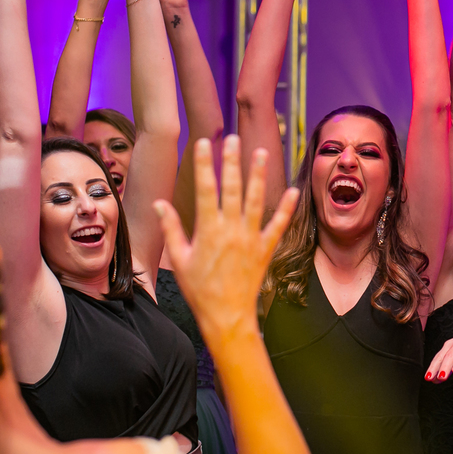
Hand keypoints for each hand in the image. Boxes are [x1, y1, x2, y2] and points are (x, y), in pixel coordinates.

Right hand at [155, 135, 299, 346]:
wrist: (226, 315)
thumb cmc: (200, 290)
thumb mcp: (179, 260)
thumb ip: (171, 229)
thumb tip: (159, 204)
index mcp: (208, 230)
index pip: (206, 189)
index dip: (205, 165)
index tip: (204, 144)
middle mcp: (231, 229)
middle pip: (233, 188)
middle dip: (232, 161)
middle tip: (233, 138)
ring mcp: (251, 238)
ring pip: (256, 200)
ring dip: (259, 175)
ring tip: (262, 152)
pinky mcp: (266, 248)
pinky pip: (278, 224)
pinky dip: (286, 208)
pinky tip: (293, 190)